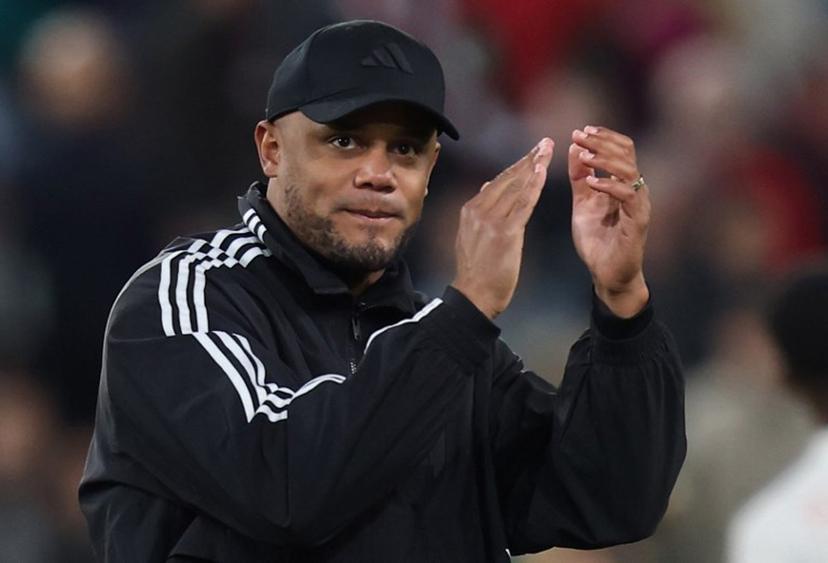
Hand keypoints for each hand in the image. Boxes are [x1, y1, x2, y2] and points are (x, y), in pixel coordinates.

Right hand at [452, 138, 553, 319]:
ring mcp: (490, 220)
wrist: (474, 296)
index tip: (532, 153)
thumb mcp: (471, 236)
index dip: (517, 165)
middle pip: (508, 178)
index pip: (498, 181)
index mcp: (470, 209)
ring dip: (533, 166)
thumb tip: (489, 186)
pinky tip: (542, 172)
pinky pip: (522, 204)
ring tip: (547, 150)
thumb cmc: (477, 271)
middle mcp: (478, 209)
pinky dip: (533, 186)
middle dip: (528, 159)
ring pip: (515, 187)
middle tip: (545, 143)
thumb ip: (480, 211)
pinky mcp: (505, 232)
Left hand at [569, 126, 649, 317]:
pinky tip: (591, 183)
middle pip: (627, 153)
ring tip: (584, 155)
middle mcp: (635, 189)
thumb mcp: (582, 202)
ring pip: (630, 170)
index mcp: (622, 183)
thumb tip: (574, 146)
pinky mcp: (638, 222)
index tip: (580, 131)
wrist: (606, 273)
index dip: (603, 136)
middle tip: (580, 135)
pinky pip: (628, 196)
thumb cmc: (597, 239)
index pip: (620, 148)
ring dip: (605, 160)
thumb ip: (579, 176)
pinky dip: (609, 186)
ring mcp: (638, 205)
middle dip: (602, 141)